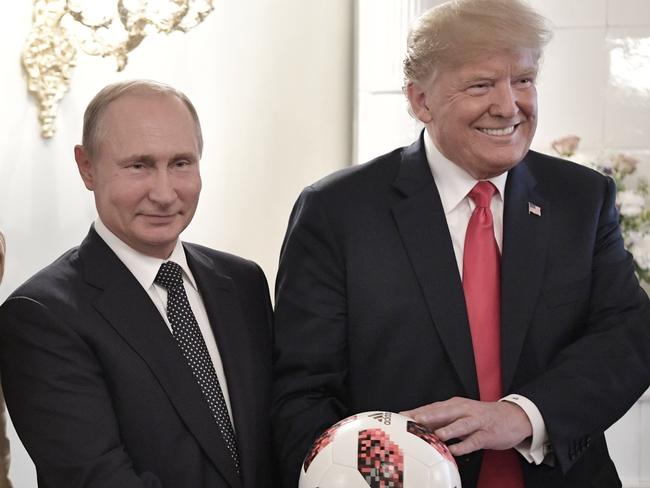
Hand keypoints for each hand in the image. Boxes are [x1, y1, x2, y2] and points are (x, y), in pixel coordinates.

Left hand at [400, 397, 531, 455]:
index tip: (400, 416)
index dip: (416, 411)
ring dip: (448, 429)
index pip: (432, 407)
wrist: (512, 417)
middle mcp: (464, 410)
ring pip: (461, 424)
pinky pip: (475, 440)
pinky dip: (465, 445)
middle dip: (428, 416)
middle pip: (444, 412)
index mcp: (454, 404)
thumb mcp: (460, 413)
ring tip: (436, 435)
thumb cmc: (480, 416)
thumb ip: (440, 419)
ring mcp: (476, 421)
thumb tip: (417, 425)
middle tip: (413, 421)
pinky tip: (456, 450)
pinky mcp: (487, 434)